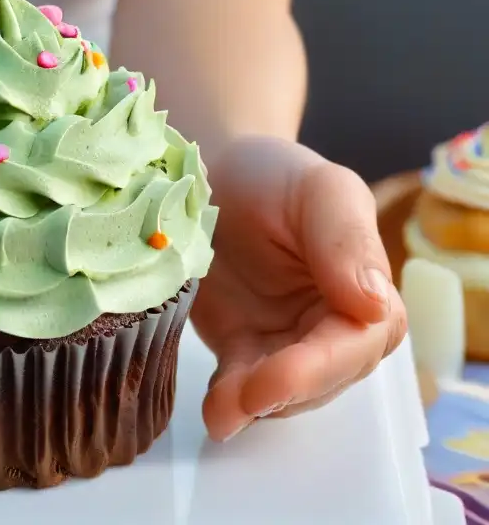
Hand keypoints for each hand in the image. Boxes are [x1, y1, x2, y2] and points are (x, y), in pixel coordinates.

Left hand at [192, 136, 407, 440]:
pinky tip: (214, 412)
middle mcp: (331, 325)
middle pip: (322, 378)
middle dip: (285, 394)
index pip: (356, 343)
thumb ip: (346, 240)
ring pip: (282, 393)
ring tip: (222, 413)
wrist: (212, 173)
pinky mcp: (241, 347)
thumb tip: (375, 305)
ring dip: (254, 406)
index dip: (320, 366)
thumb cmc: (273, 176)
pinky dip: (228, 402)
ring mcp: (284, 340)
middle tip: (242, 399)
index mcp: (365, 289)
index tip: (280, 377)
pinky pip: (239, 385)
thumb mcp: (319, 190)